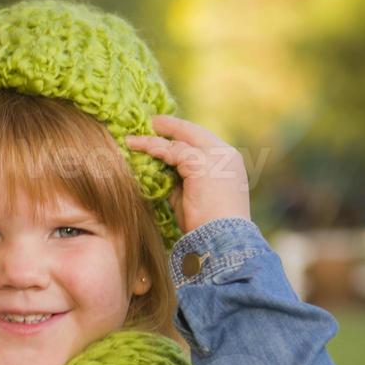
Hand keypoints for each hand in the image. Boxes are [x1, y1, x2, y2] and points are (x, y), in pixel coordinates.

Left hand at [125, 114, 250, 234]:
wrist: (221, 242)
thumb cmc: (208, 229)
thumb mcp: (193, 199)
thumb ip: (180, 182)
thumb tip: (159, 171)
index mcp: (230, 164)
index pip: (204, 143)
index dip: (185, 137)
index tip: (168, 135)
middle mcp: (226, 155)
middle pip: (195, 132)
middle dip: (172, 126)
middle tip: (152, 122)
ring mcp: (215, 157)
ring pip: (181, 139)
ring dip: (156, 136)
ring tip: (136, 135)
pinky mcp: (200, 163)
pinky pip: (171, 150)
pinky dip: (151, 146)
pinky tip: (135, 145)